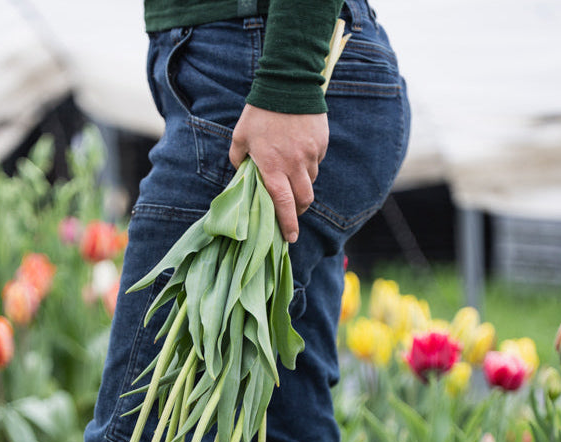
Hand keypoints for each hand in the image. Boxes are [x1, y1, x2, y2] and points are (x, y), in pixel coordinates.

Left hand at [229, 104, 328, 242]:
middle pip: (303, 200)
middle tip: (291, 212)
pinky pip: (316, 161)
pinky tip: (299, 152)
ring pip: (310, 181)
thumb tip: (242, 174)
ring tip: (291, 174)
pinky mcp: (321, 143)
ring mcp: (311, 154)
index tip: (290, 238)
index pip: (283, 205)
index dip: (288, 225)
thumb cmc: (259, 111)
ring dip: (302, 185)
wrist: (288, 82)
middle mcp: (295, 165)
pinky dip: (308, 164)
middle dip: (298, 211)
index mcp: (273, 167)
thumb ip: (239, 159)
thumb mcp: (240, 136)